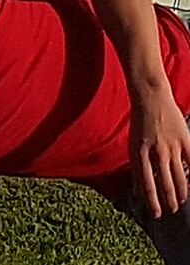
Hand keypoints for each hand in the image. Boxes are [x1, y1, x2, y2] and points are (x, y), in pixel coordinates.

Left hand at [130, 87, 189, 218]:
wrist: (151, 99)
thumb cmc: (139, 124)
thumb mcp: (133, 146)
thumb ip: (137, 167)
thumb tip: (139, 189)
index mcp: (139, 154)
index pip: (146, 184)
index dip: (151, 201)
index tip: (155, 214)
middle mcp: (155, 152)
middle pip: (164, 183)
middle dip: (167, 200)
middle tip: (170, 211)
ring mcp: (171, 146)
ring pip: (178, 175)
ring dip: (180, 191)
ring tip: (181, 202)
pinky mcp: (184, 139)